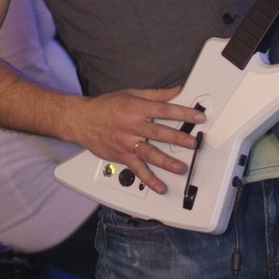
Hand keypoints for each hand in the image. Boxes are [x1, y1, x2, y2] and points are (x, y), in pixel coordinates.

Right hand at [76, 86, 204, 194]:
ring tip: (180, 168)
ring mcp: (127, 143)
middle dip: (178, 138)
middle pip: (158, 132)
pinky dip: (149, 179)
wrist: (81, 120)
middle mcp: (132, 126)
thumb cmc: (105, 106)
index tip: (198, 117)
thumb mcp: (131, 93)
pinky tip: (159, 187)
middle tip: (193, 143)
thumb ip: (156, 94)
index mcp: (137, 108)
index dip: (183, 113)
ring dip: (166, 161)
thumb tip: (176, 91)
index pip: (164, 110)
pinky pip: (137, 169)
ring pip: (149, 153)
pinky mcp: (122, 156)